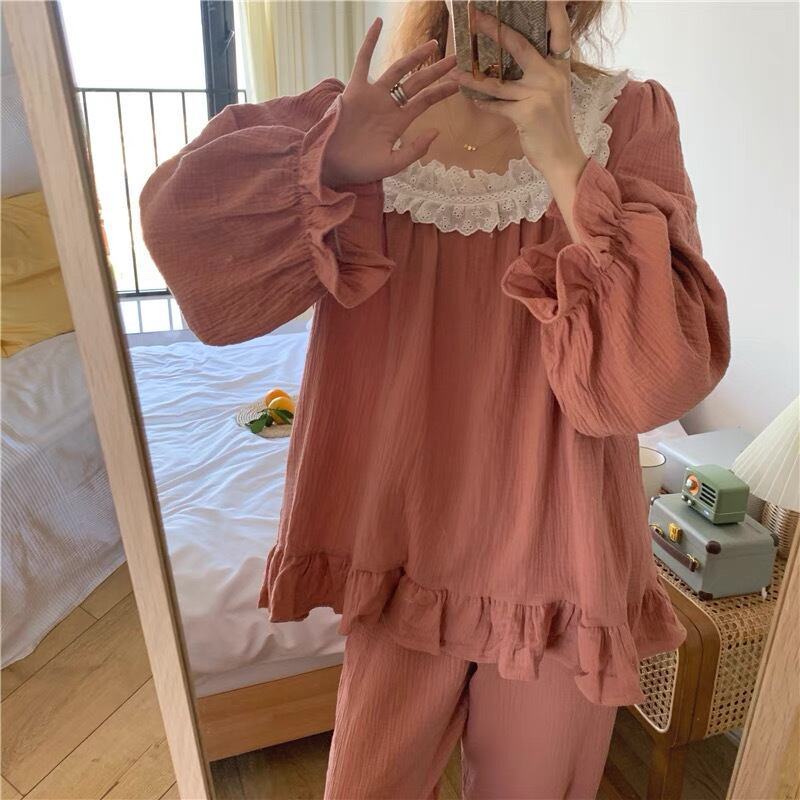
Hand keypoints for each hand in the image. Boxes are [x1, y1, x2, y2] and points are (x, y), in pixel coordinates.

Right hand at [321, 18, 458, 187]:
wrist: (333, 165)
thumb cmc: (361, 168)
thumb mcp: (392, 164)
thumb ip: (415, 150)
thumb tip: (436, 131)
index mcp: (398, 122)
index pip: (424, 102)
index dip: (440, 92)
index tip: (457, 84)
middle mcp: (388, 105)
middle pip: (416, 83)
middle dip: (435, 72)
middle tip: (454, 60)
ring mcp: (372, 96)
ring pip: (397, 70)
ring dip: (415, 57)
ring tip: (433, 45)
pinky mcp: (354, 90)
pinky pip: (362, 61)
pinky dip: (369, 42)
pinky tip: (378, 24)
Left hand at [450, 3, 586, 183]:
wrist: (563, 158)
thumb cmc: (554, 126)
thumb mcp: (554, 93)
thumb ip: (540, 73)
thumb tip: (514, 59)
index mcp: (561, 67)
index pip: (559, 30)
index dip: (553, 9)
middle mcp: (552, 75)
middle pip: (519, 45)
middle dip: (495, 28)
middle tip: (476, 17)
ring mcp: (540, 94)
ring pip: (499, 81)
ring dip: (473, 77)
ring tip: (455, 70)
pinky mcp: (527, 113)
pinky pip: (497, 105)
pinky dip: (483, 103)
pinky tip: (472, 99)